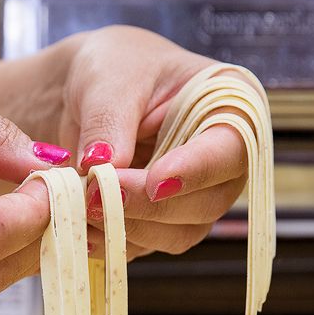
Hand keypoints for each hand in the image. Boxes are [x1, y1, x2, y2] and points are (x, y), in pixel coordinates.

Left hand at [56, 27, 247, 259]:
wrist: (83, 94)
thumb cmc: (111, 68)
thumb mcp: (108, 78)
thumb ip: (108, 121)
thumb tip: (103, 168)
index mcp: (231, 108)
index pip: (231, 149)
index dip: (196, 170)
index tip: (155, 182)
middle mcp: (223, 162)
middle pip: (206, 203)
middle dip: (149, 206)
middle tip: (97, 196)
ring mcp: (196, 198)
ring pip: (178, 234)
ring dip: (128, 228)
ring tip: (81, 206)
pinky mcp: (164, 224)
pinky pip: (146, 246)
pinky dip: (112, 240)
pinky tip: (82, 223)